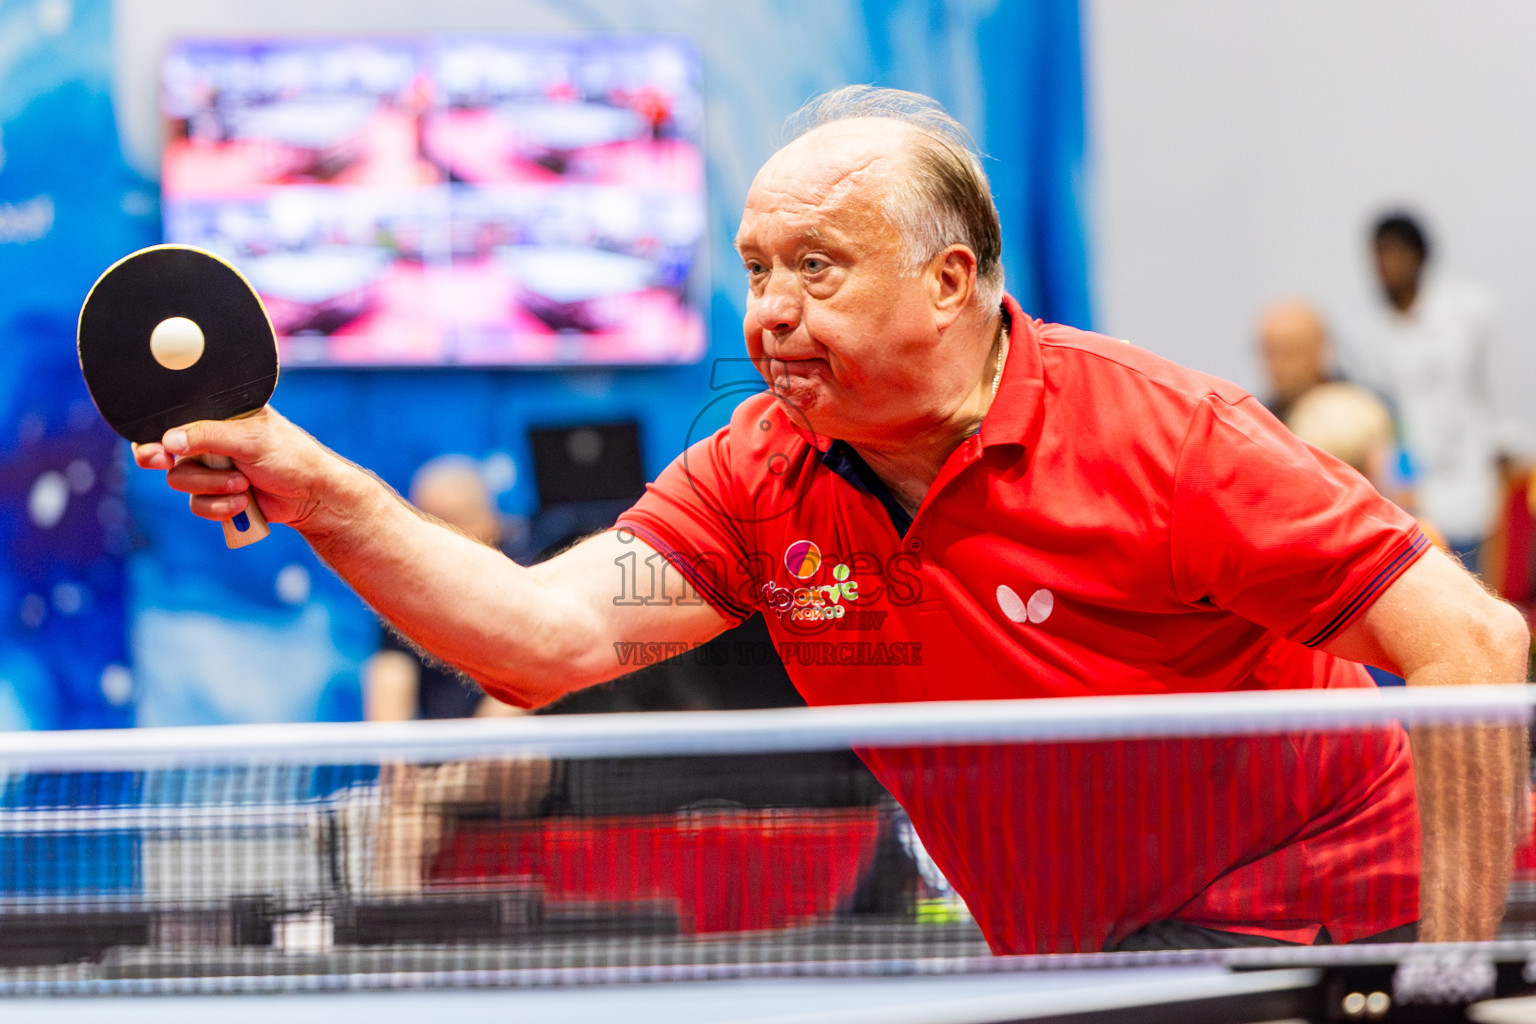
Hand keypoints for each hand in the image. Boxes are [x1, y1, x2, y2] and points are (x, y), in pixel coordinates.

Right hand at [131, 406, 352, 536]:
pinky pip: (197, 505)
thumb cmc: (290, 456)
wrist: (311, 496)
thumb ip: (209, 436)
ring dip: (211, 485)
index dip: (154, 430)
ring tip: (243, 483)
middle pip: (163, 449)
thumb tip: (169, 440)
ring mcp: (210, 468)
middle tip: (161, 461)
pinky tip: (242, 504)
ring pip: (180, 479)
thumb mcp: (251, 439)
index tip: (155, 445)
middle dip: (162, 458)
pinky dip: (218, 507)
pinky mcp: (215, 495)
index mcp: (217, 415)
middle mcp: (208, 439)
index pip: (174, 416)